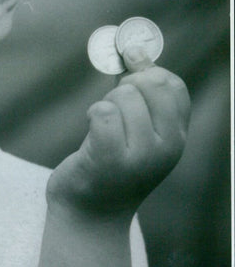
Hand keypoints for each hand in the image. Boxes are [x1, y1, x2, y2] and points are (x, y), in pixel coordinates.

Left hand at [47, 45, 190, 221]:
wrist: (90, 215)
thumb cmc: (110, 167)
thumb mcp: (137, 132)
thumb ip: (139, 95)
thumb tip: (135, 51)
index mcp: (177, 137)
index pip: (173, 85)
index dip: (147, 71)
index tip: (126, 73)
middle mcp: (168, 147)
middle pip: (149, 84)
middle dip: (123, 86)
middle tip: (112, 109)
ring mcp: (141, 155)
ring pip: (122, 96)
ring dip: (104, 104)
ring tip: (102, 129)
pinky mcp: (110, 159)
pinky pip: (102, 112)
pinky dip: (92, 114)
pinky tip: (90, 131)